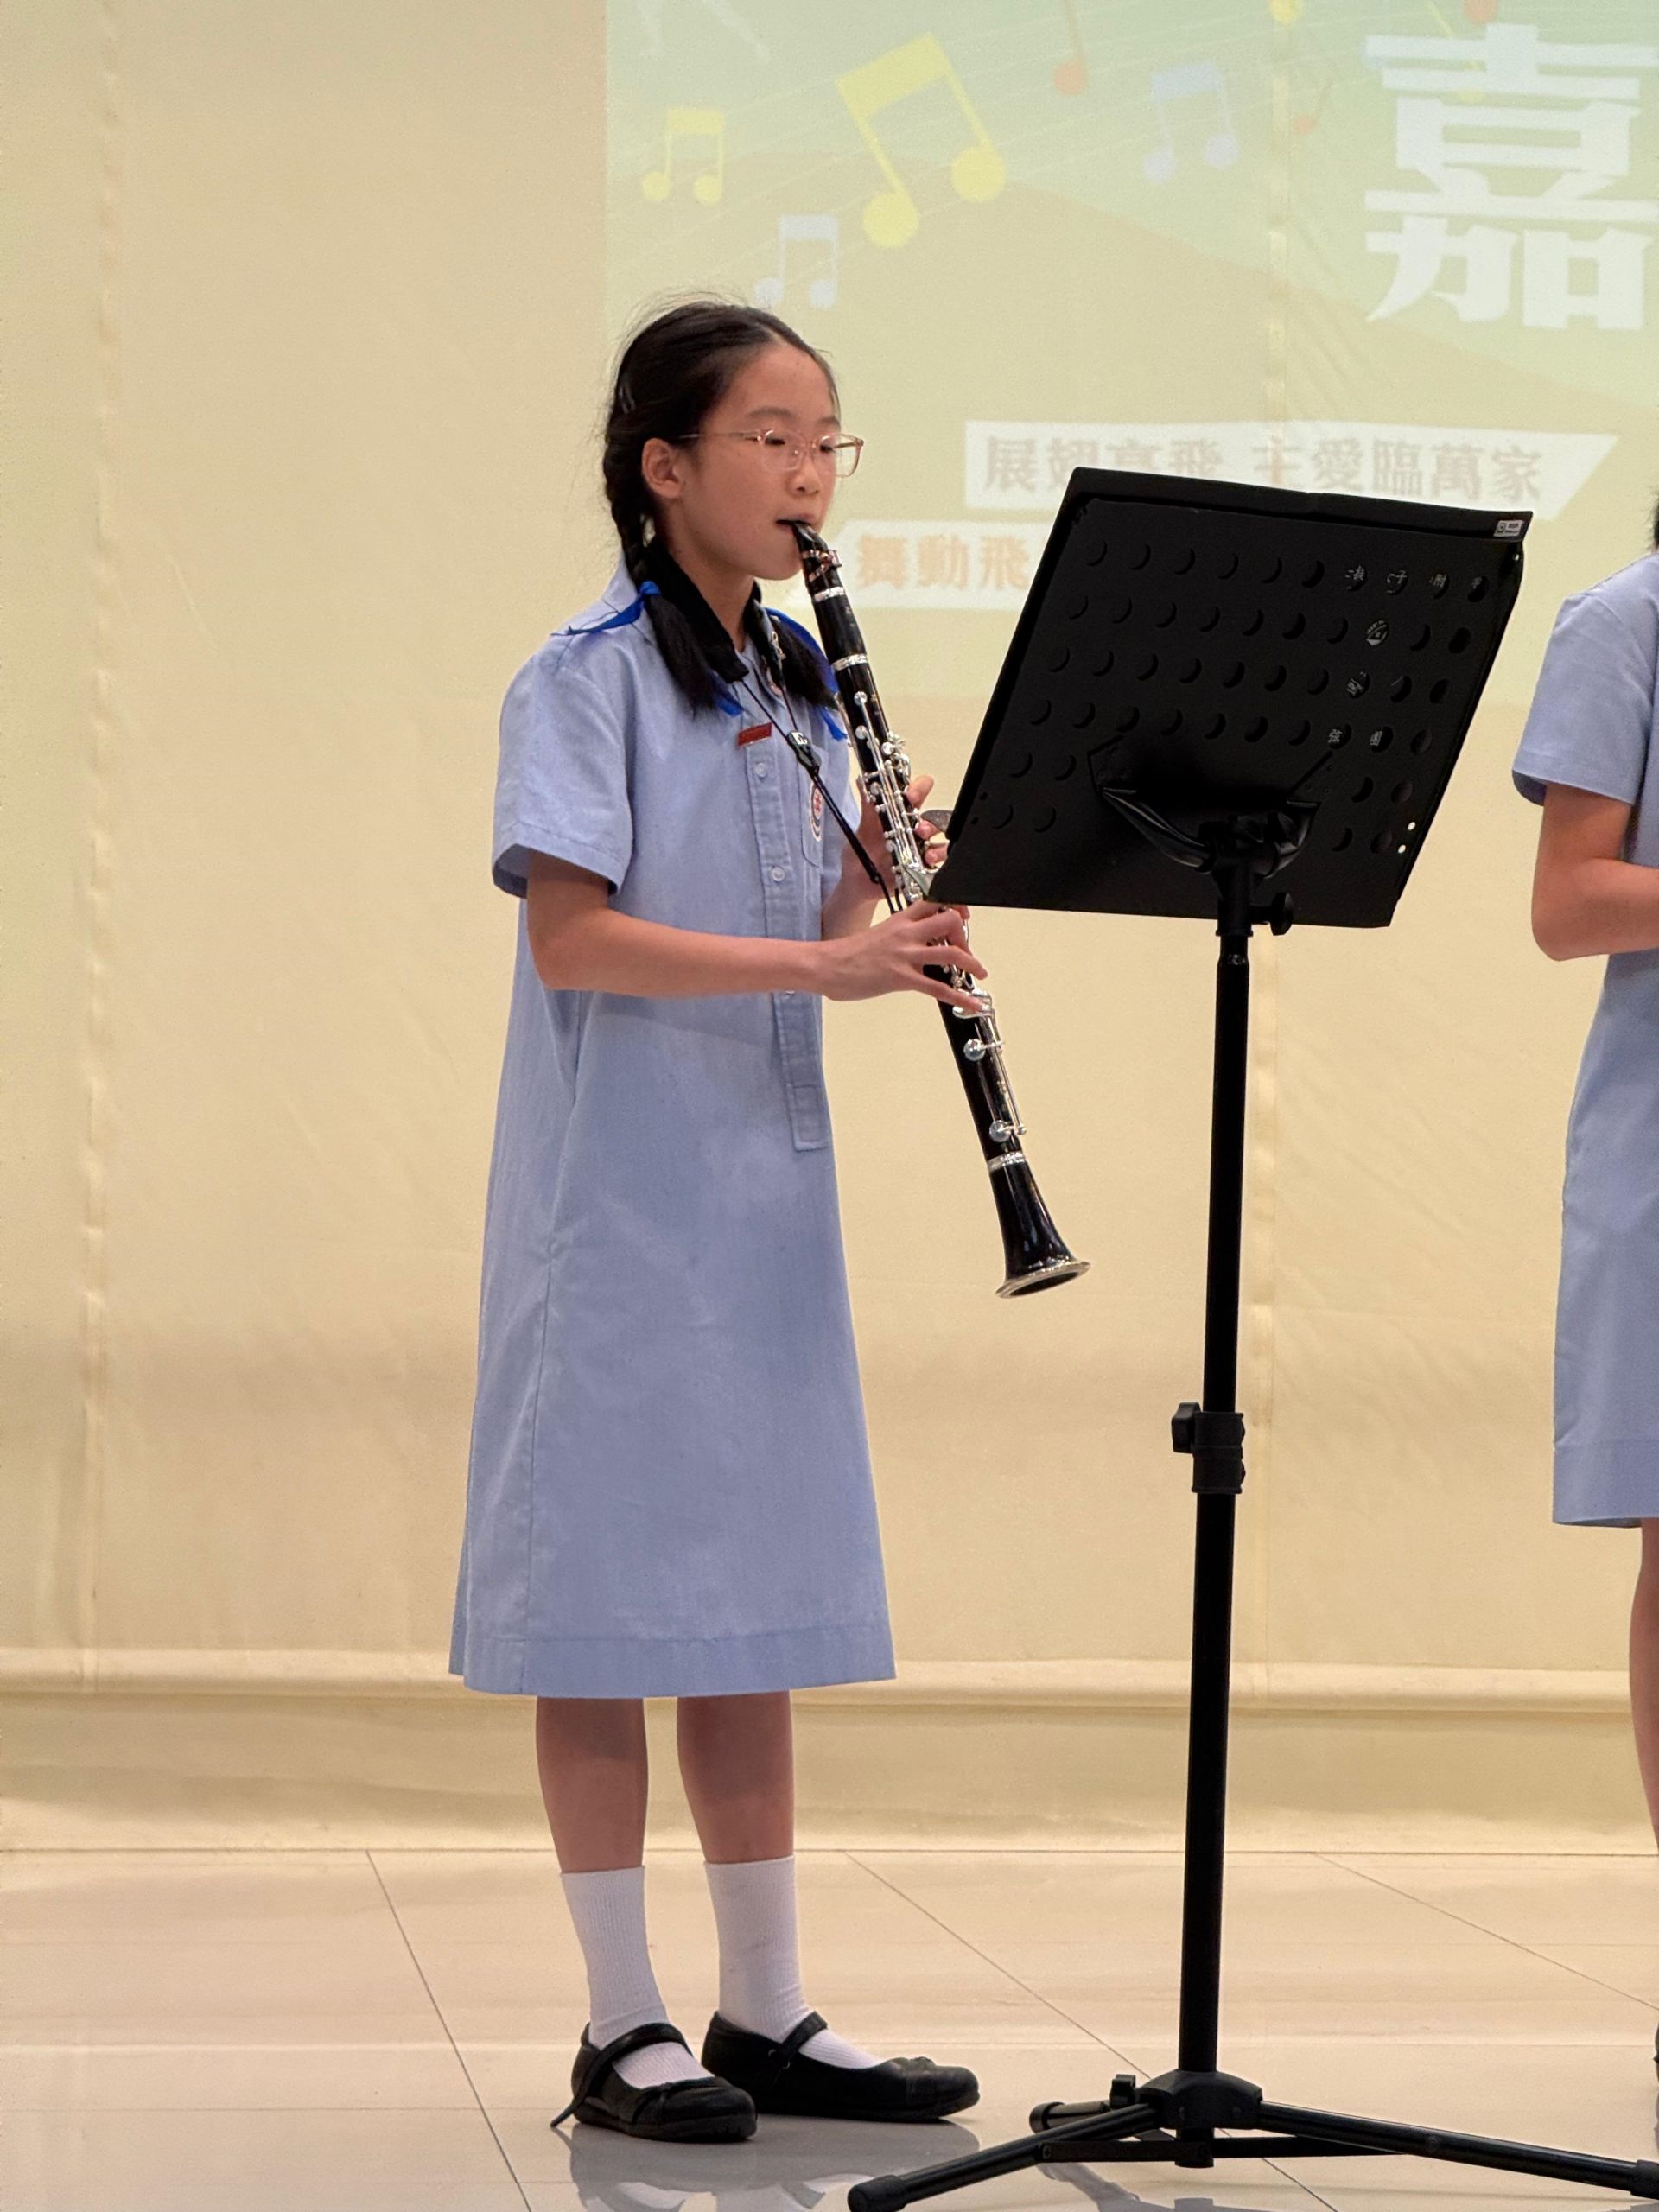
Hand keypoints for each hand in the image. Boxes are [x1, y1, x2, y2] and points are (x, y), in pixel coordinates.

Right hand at [815, 901, 987, 1013]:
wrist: (826, 965)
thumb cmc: (847, 954)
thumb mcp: (879, 934)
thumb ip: (900, 937)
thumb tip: (916, 948)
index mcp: (900, 919)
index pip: (935, 902)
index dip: (955, 908)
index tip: (964, 918)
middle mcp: (907, 933)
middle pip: (949, 920)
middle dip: (965, 935)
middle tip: (967, 950)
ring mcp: (905, 955)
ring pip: (951, 952)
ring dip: (972, 963)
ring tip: (980, 973)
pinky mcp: (901, 978)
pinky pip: (938, 987)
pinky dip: (960, 997)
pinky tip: (971, 1003)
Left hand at [859, 772, 969, 919]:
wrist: (858, 885)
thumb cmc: (860, 854)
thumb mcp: (861, 831)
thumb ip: (867, 809)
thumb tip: (864, 781)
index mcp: (901, 815)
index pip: (918, 794)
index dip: (920, 789)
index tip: (912, 795)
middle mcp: (915, 831)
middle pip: (937, 819)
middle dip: (933, 822)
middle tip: (921, 829)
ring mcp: (922, 851)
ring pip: (943, 844)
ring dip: (940, 848)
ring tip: (928, 855)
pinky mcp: (924, 871)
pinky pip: (940, 869)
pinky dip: (942, 871)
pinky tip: (933, 872)